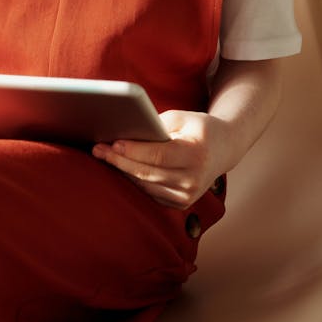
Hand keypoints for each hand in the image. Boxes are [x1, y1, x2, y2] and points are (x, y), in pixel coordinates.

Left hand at [92, 110, 228, 209]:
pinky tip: (119, 168)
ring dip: (122, 171)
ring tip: (103, 156)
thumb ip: (157, 125)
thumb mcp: (182, 118)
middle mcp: (193, 180)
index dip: (133, 151)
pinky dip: (134, 180)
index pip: (158, 155)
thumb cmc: (198, 128)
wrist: (223, 149)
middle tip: (98, 149)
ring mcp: (188, 196)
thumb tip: (126, 132)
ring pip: (146, 185)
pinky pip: (150, 193)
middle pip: (148, 173)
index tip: (112, 143)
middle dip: (120, 161)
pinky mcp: (180, 204)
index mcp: (196, 155)